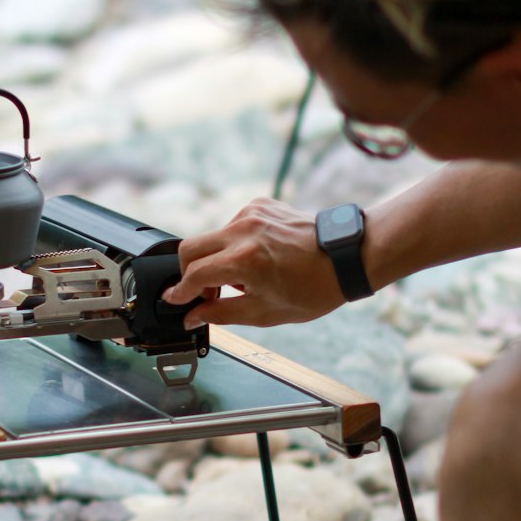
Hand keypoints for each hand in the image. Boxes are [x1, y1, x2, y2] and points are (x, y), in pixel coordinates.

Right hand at [162, 197, 346, 328]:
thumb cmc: (315, 288)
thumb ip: (222, 313)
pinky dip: (235, 244)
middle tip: (203, 292)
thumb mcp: (266, 312)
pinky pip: (232, 226)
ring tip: (242, 279)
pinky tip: (256, 259)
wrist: (346, 257)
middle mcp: (244, 231)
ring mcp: (252, 213)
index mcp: (245, 260)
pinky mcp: (260, 204)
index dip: (180, 291)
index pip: (194, 274)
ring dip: (216, 259)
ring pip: (212, 237)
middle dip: (188, 272)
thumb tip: (193, 316)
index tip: (174, 300)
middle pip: (190, 248)